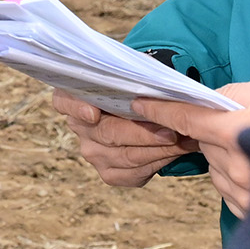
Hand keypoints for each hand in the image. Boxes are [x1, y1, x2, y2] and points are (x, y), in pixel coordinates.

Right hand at [49, 89, 197, 188]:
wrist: (145, 111)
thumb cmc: (137, 88)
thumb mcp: (132, 74)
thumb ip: (133, 76)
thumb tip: (153, 82)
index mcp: (75, 97)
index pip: (65, 101)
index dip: (77, 108)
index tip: (94, 113)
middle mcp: (79, 127)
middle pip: (108, 133)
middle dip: (142, 133)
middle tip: (171, 129)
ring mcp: (92, 153)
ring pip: (127, 156)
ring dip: (159, 148)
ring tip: (184, 138)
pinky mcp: (109, 174)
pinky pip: (136, 172)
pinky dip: (160, 161)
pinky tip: (176, 150)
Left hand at [135, 80, 249, 218]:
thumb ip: (226, 99)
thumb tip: (204, 103)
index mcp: (235, 134)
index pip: (185, 120)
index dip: (160, 110)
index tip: (141, 105)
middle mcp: (238, 168)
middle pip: (202, 146)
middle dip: (212, 135)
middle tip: (235, 125)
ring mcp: (247, 193)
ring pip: (215, 170)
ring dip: (224, 159)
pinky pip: (230, 192)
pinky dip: (236, 180)